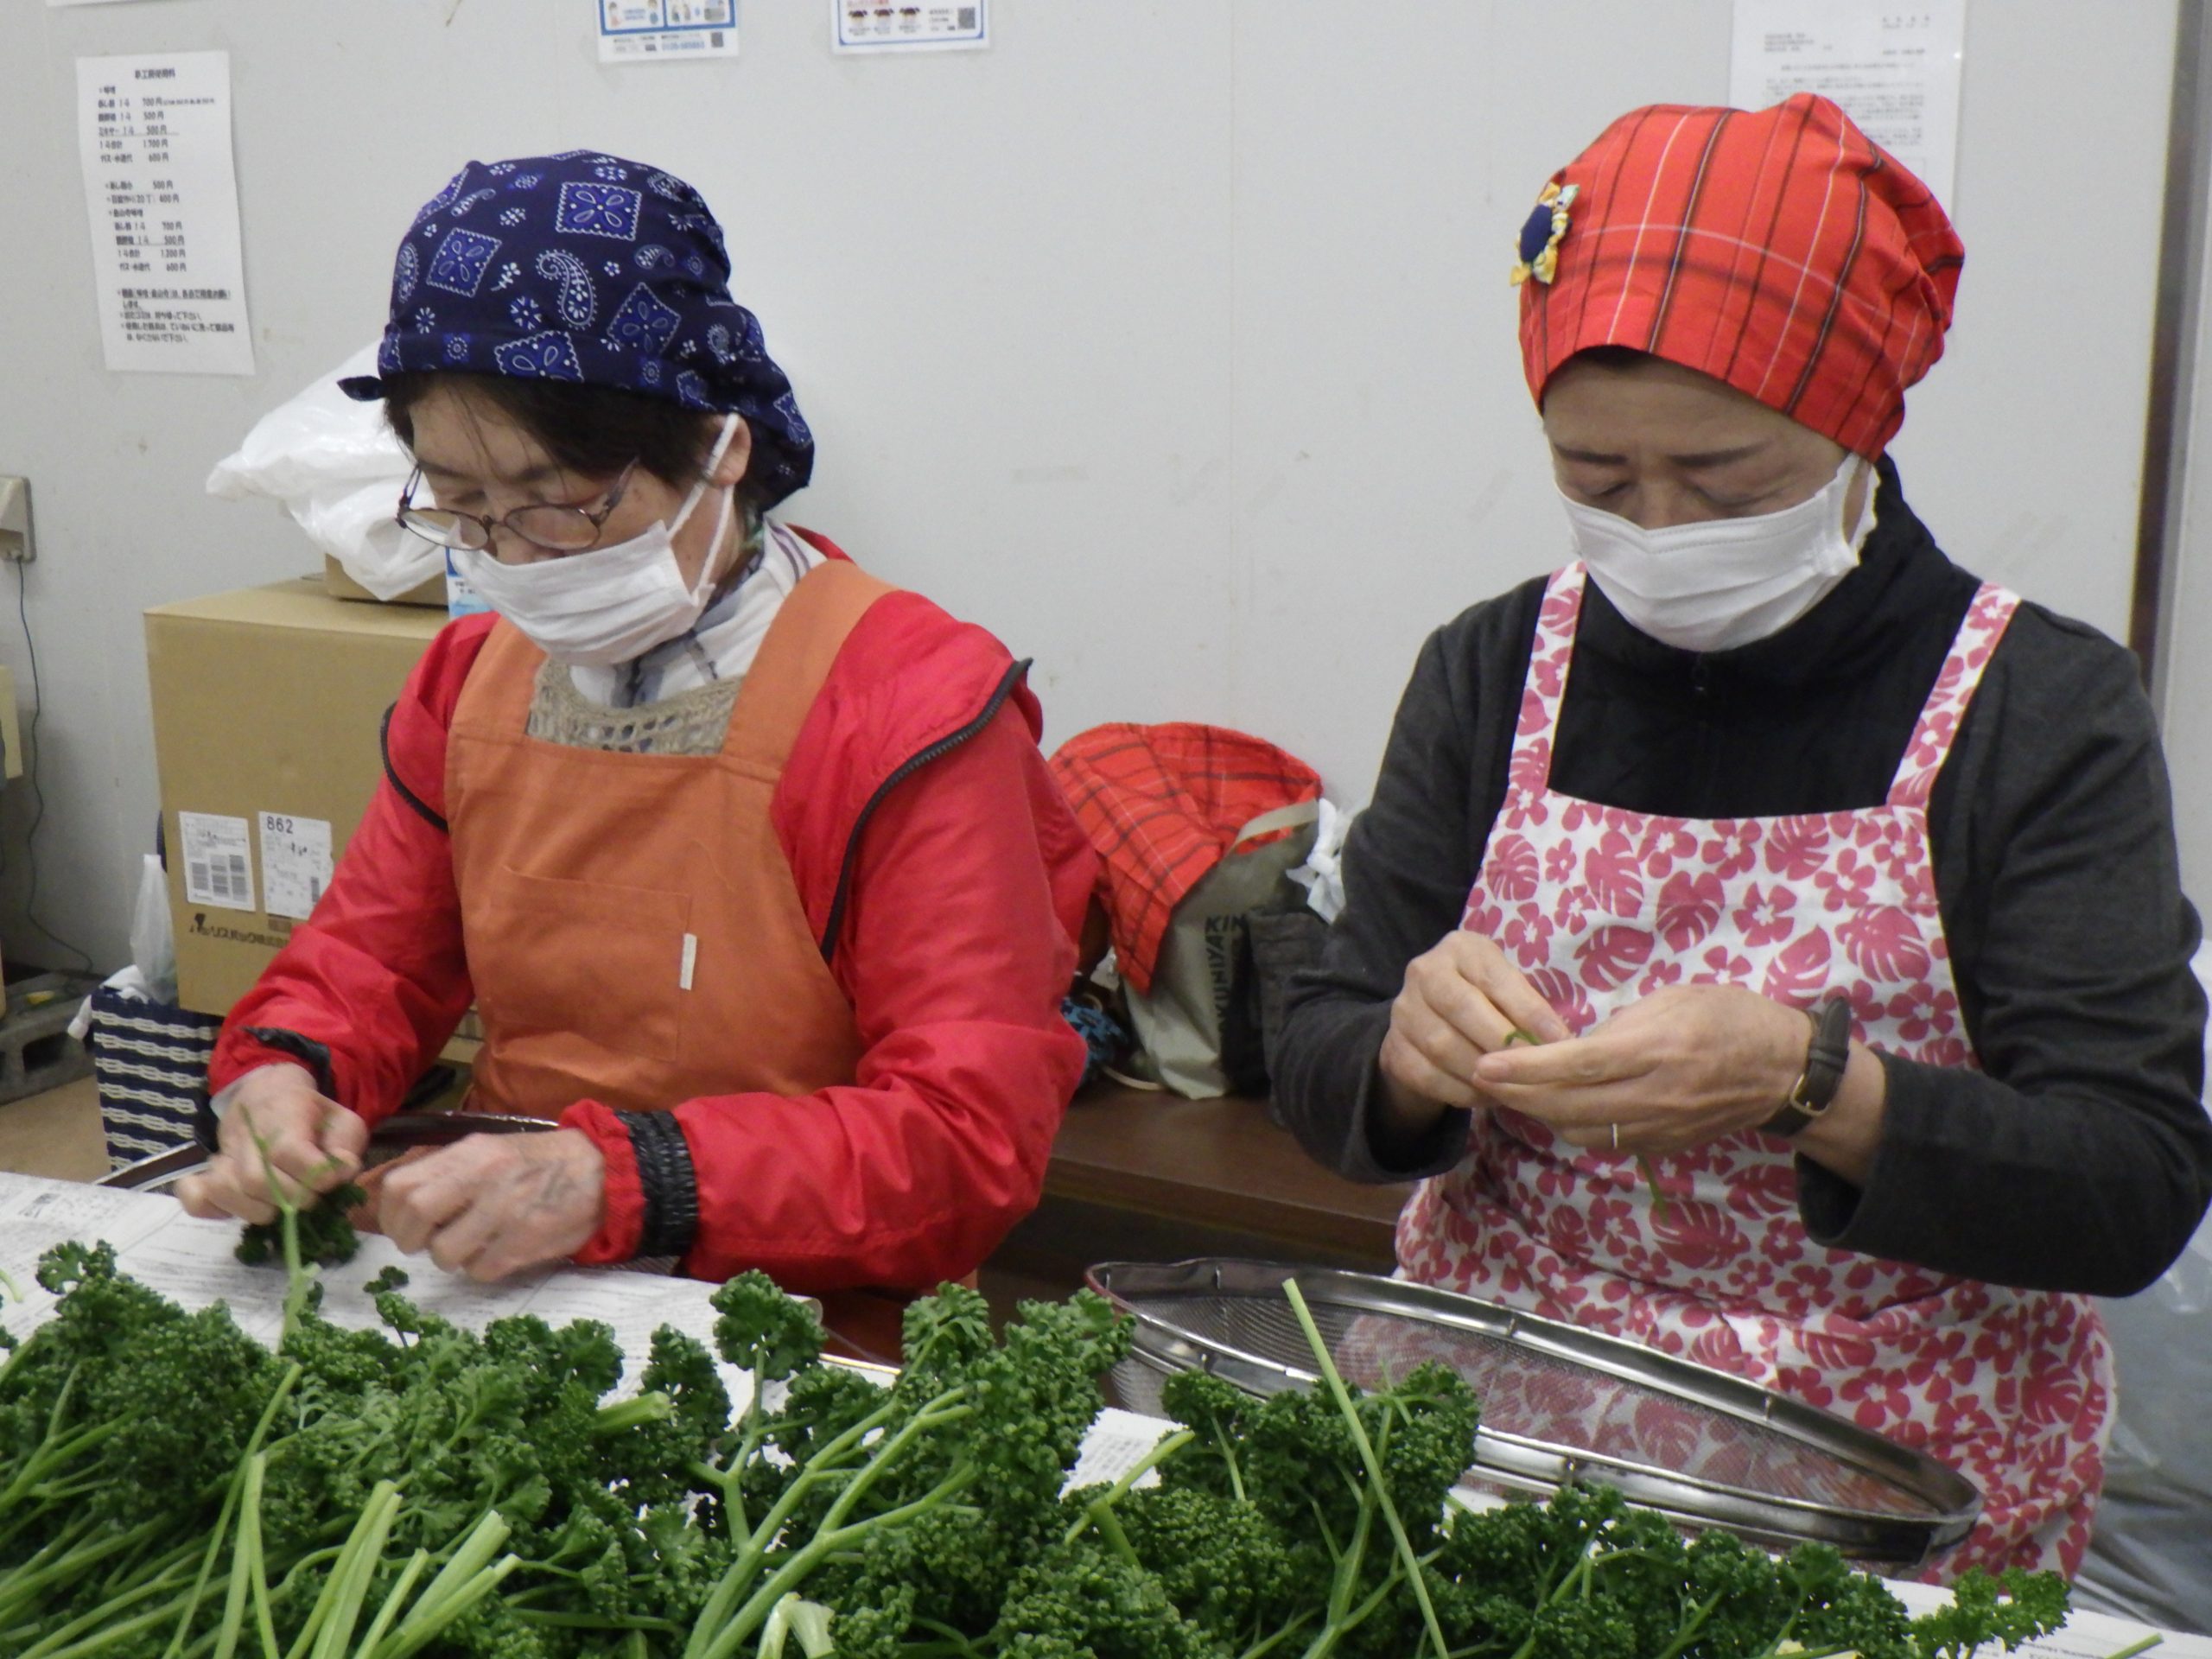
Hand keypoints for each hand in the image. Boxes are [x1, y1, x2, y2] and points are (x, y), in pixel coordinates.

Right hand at [177, 1064, 368, 1225]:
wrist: (267, 1097)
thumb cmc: (311, 1116)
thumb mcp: (341, 1121)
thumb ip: (347, 1145)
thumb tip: (340, 1172)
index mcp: (282, 1113)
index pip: (286, 1150)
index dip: (311, 1174)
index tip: (329, 1182)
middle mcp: (245, 1135)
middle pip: (256, 1179)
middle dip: (292, 1198)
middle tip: (309, 1196)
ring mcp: (221, 1156)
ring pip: (227, 1191)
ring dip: (259, 1208)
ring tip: (280, 1204)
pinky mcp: (205, 1174)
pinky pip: (195, 1197)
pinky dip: (213, 1210)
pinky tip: (237, 1209)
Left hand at [371, 1130, 605, 1281]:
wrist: (601, 1171)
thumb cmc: (540, 1163)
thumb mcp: (491, 1150)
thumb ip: (448, 1172)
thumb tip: (401, 1203)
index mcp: (471, 1152)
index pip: (401, 1185)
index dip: (390, 1213)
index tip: (402, 1225)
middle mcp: (484, 1177)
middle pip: (415, 1215)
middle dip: (410, 1239)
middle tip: (424, 1244)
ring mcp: (505, 1211)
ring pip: (444, 1252)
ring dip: (449, 1258)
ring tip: (469, 1247)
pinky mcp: (524, 1242)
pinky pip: (480, 1270)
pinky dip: (481, 1269)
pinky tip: (498, 1253)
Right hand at [1379, 929, 1572, 1113]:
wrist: (1429, 1023)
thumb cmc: (1485, 1001)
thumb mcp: (1505, 989)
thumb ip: (1527, 1006)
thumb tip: (1562, 1042)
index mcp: (1460, 948)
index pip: (1495, 978)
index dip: (1528, 1011)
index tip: (1560, 1040)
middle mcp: (1424, 972)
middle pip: (1462, 1008)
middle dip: (1503, 1042)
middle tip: (1534, 1068)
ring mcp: (1403, 1011)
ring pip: (1443, 1046)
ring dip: (1483, 1072)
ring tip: (1513, 1086)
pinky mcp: (1393, 1049)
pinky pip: (1428, 1076)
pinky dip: (1461, 1091)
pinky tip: (1486, 1096)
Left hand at [1471, 984, 1808, 1155]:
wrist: (1783, 1070)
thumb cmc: (1727, 1017)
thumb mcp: (1673, 999)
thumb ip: (1619, 1024)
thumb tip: (1570, 1047)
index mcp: (1658, 1049)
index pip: (1578, 1064)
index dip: (1527, 1068)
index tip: (1486, 1063)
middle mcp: (1657, 1095)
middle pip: (1570, 1106)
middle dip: (1518, 1094)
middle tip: (1482, 1076)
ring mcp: (1662, 1127)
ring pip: (1582, 1132)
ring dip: (1542, 1113)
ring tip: (1514, 1089)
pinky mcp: (1665, 1146)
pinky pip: (1607, 1143)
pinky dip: (1574, 1126)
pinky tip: (1557, 1105)